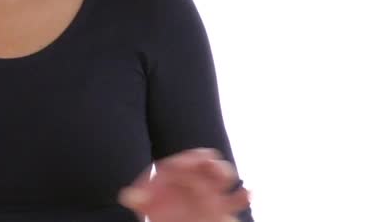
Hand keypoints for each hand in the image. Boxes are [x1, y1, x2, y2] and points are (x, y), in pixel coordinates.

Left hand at [117, 148, 250, 221]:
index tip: (185, 161)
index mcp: (174, 175)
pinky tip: (247, 192)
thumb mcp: (146, 206)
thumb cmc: (160, 214)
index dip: (184, 159)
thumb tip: (127, 197)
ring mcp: (209, 192)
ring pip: (221, 175)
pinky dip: (243, 195)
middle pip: (203, 163)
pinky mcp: (221, 208)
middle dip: (207, 161)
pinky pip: (235, 200)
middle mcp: (193, 179)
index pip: (181, 162)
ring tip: (224, 175)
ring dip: (224, 172)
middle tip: (209, 162)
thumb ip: (139, 200)